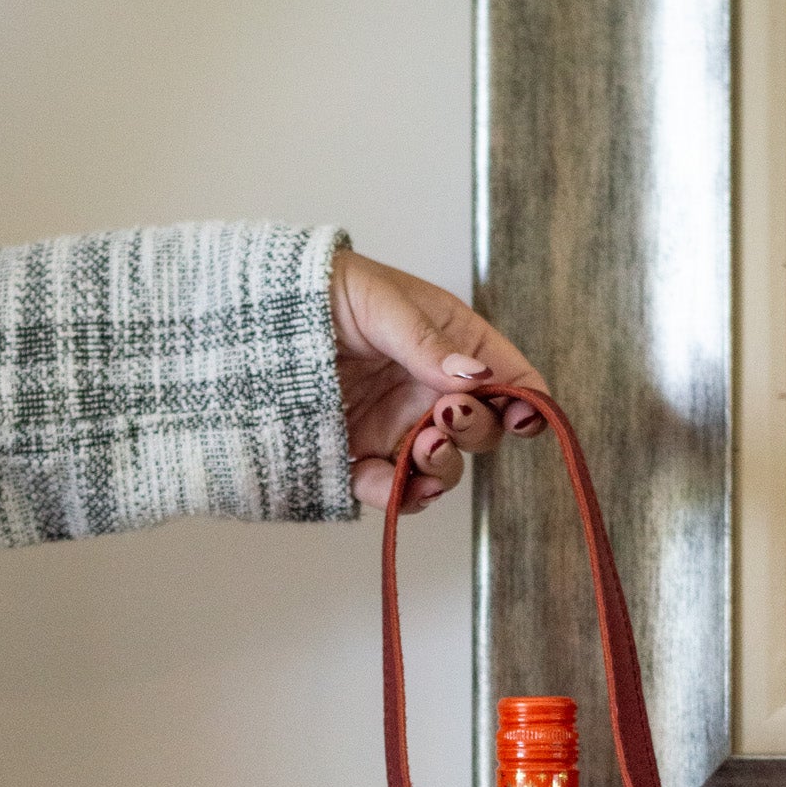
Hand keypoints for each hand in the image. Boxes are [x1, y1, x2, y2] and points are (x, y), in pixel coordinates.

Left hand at [330, 249, 549, 512]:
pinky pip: (390, 489)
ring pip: (443, 467)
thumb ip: (427, 343)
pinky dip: (398, 496)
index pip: (508, 375)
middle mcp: (431, 390)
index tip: (523, 417)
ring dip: (442, 468)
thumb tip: (478, 377)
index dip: (526, 400)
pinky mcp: (361, 457)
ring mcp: (398, 427)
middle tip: (448, 415)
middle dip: (475, 429)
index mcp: (452, 343)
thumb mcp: (381, 303)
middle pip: (482, 428)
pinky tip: (398, 487)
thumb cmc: (325, 290)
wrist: (258, 316)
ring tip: (424, 450)